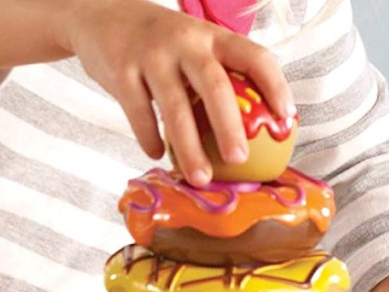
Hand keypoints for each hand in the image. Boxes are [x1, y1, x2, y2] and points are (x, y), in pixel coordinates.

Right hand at [62, 0, 294, 185]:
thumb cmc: (160, 42)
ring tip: (200, 178)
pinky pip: (139, 113)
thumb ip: (217, 73)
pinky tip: (157, 154)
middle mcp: (185, 41)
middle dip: (230, 126)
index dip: (274, 85)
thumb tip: (256, 127)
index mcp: (212, 36)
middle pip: (215, 85)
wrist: (101, 15)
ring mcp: (151, 55)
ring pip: (175, 108)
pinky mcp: (121, 70)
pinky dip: (149, 138)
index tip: (287, 116)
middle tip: (240, 160)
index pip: (253, 55)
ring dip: (189, 148)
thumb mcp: (193, 43)